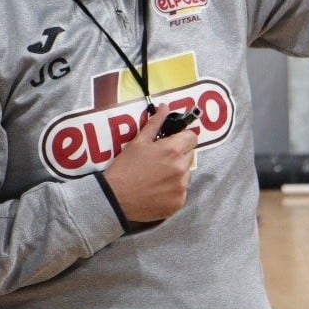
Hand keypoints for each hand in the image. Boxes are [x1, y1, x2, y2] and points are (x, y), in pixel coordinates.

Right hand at [101, 105, 198, 223]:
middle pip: (190, 155)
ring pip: (186, 174)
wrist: (115, 198)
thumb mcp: (138, 142)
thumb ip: (155, 123)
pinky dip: (173, 190)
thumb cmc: (125, 167)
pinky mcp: (179, 202)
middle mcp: (181, 168)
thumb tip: (165, 107)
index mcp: (173, 150)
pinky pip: (182, 191)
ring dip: (177, 172)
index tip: (173, 141)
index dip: (182, 137)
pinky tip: (158, 190)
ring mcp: (182, 187)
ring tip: (157, 176)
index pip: (192, 137)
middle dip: (179, 155)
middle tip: (160, 160)